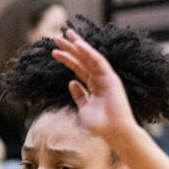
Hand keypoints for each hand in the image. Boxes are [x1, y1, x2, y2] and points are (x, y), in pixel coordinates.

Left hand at [49, 27, 136, 143]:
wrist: (114, 132)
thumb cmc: (100, 125)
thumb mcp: (84, 109)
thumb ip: (79, 95)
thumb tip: (71, 82)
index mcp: (93, 86)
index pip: (78, 68)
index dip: (67, 59)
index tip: (55, 52)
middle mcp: (99, 79)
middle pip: (82, 60)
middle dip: (70, 48)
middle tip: (56, 38)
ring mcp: (106, 77)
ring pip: (89, 57)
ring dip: (77, 46)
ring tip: (65, 36)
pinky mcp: (111, 77)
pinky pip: (98, 61)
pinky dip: (88, 52)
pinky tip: (78, 45)